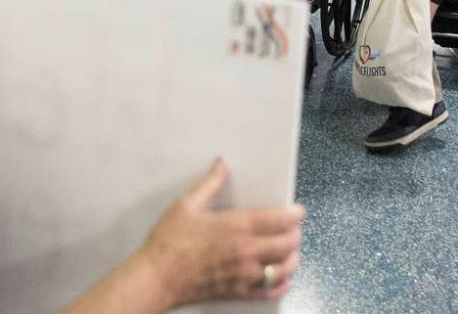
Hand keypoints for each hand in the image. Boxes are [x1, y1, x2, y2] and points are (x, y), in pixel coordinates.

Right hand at [137, 160, 304, 306]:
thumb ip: (210, 183)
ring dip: (292, 259)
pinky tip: (281, 279)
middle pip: (287, 245)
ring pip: (284, 269)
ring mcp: (245, 274)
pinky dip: (281, 285)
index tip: (298, 211)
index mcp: (236, 226)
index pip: (278, 219)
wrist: (158, 276)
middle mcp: (246, 251)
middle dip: (296, 236)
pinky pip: (270, 292)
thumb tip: (222, 164)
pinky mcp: (239, 292)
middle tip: (294, 230)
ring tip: (290, 252)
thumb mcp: (187, 204)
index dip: (294, 214)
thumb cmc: (170, 241)